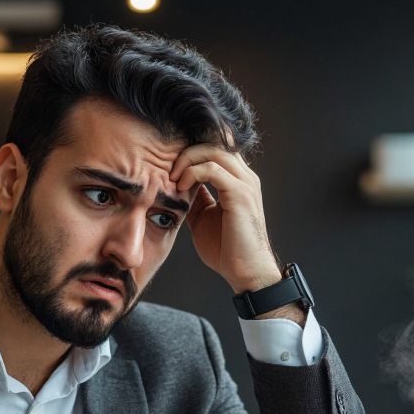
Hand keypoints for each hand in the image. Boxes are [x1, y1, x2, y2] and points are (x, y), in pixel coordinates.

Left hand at [170, 143, 281, 293]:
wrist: (245, 271)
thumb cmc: (226, 249)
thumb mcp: (203, 216)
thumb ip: (196, 197)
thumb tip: (179, 184)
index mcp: (238, 180)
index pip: (216, 148)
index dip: (192, 151)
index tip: (171, 167)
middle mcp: (245, 176)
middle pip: (215, 142)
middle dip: (187, 150)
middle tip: (168, 169)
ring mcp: (245, 183)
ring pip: (213, 150)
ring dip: (187, 160)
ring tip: (173, 178)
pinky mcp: (241, 194)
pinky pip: (213, 169)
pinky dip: (193, 173)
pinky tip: (181, 187)